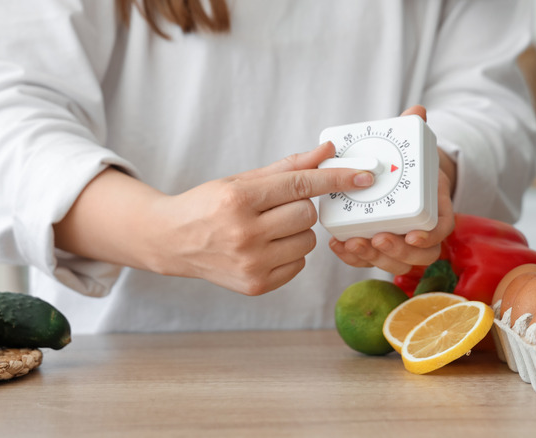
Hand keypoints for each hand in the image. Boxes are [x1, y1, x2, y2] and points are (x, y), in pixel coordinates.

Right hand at [150, 141, 374, 294]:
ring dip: (296, 232)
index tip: (363, 175)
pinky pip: (298, 265)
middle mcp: (244, 233)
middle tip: (274, 208)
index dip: (335, 178)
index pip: (300, 185)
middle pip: (306, 214)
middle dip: (299, 207)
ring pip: (307, 241)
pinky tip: (264, 249)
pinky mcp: (256, 285)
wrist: (172, 241)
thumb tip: (326, 150)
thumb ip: (287, 168)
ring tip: (267, 230)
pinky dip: (289, 254)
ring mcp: (250, 263)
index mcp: (237, 200)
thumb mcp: (240, 181)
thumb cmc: (207, 206)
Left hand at [328, 105, 455, 274]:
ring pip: (397, 264)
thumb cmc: (405, 164)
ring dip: (375, 259)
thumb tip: (417, 111)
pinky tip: (338, 245)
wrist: (396, 176)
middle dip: (398, 252)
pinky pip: (370, 261)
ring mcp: (400, 242)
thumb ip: (413, 130)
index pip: (442, 228)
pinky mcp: (378, 247)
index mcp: (435, 206)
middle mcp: (420, 229)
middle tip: (377, 239)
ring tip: (354, 244)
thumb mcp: (411, 146)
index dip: (430, 236)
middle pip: (420, 255)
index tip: (412, 235)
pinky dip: (354, 258)